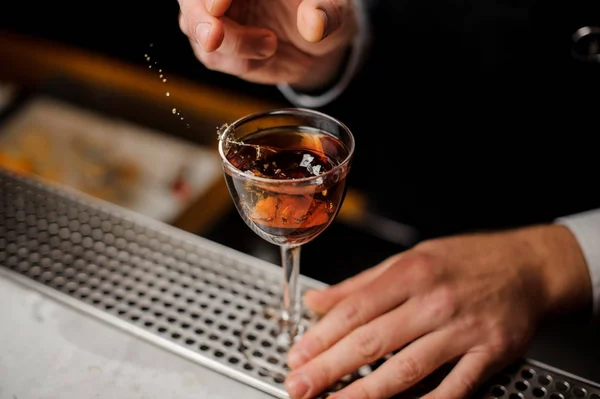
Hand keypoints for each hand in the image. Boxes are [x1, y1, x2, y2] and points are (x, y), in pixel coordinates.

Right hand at [177, 0, 359, 89]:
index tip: (219, 5)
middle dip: (200, 18)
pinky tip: (264, 54)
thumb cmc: (323, 11)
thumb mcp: (335, 9)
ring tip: (270, 45)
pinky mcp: (215, 44)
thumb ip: (325, 12)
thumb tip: (314, 25)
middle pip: (193, 0)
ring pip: (195, 27)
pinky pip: (211, 55)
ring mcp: (214, 14)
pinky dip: (238, 60)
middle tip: (214, 36)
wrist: (317, 43)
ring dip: (230, 43)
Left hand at [284, 225, 591, 398]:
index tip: (297, 356)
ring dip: (365, 393)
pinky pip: (454, 387)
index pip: (355, 310)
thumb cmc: (465, 260)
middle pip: (372, 341)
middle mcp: (433, 301)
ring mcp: (462, 330)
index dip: (321, 336)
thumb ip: (360, 285)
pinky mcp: (489, 354)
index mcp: (410, 274)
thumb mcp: (409, 259)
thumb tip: (317, 301)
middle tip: (299, 386)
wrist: (528, 265)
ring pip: (406, 369)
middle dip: (329, 368)